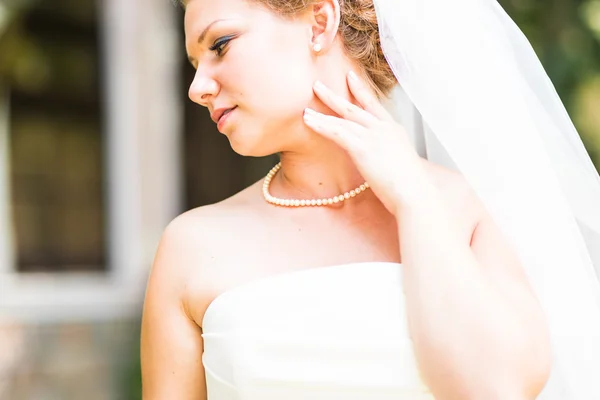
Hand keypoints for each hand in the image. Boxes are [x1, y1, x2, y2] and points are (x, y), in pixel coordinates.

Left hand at [304, 71, 430, 214]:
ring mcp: (373, 136)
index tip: (350, 77)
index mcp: (394, 130)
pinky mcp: (362, 148)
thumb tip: (383, 163)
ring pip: (342, 119)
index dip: (360, 90)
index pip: (374, 105)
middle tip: (317, 85)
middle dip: (333, 96)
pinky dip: (321, 126)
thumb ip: (390, 157)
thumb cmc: (411, 186)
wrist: (415, 192)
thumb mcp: (403, 164)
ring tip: (305, 110)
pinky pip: (337, 132)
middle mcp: (383, 128)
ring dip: (321, 113)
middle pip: (354, 107)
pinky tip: (309, 121)